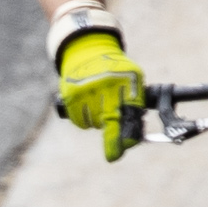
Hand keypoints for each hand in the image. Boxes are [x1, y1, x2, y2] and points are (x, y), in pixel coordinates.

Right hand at [53, 26, 146, 160]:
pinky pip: (81, 122)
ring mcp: (88, 88)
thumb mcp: (132, 80)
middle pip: (111, 122)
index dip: (130, 133)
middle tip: (113, 156)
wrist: (88, 50)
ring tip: (98, 106)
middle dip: (113, 141)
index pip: (131, 112)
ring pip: (95, 124)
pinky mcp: (72, 95)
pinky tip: (87, 107)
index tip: (128, 145)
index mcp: (128, 78)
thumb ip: (135, 106)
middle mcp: (107, 82)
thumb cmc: (116, 72)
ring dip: (98, 123)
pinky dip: (85, 121)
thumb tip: (130, 141)